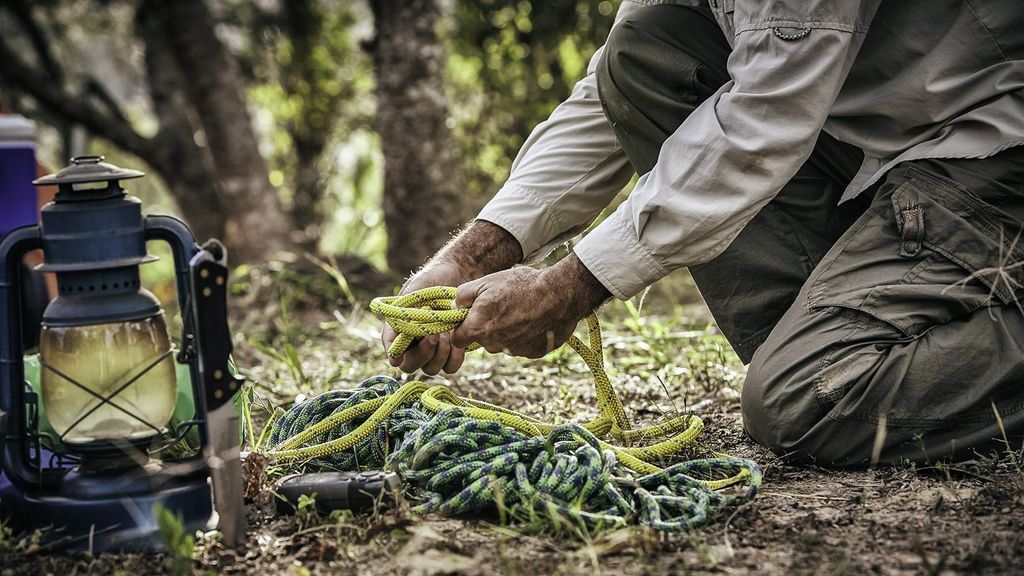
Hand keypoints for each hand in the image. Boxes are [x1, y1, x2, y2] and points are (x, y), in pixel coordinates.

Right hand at [381, 220, 522, 374]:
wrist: (459, 275)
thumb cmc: (432, 279)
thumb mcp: (417, 289)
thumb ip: (407, 306)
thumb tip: (402, 328)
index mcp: (400, 329)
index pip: (392, 349)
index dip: (394, 355)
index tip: (398, 358)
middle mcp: (414, 344)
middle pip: (410, 365)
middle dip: (422, 354)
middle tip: (433, 335)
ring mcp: (433, 350)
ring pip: (431, 368)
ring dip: (439, 354)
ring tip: (447, 333)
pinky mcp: (451, 351)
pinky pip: (450, 366)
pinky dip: (455, 357)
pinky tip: (459, 342)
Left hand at [451, 253, 610, 357]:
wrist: (559, 294)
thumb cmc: (520, 286)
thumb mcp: (485, 282)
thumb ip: (462, 295)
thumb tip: (455, 305)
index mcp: (477, 330)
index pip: (457, 339)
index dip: (462, 326)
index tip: (472, 314)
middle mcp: (493, 346)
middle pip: (482, 340)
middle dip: (486, 327)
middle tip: (500, 307)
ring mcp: (514, 352)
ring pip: (502, 343)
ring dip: (507, 331)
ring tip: (520, 309)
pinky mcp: (533, 353)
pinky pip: (522, 345)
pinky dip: (525, 335)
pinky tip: (534, 318)